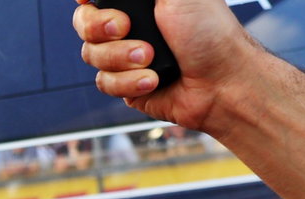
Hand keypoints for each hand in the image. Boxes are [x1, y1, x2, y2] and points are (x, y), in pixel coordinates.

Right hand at [73, 0, 264, 130]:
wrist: (221, 82)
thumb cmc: (210, 32)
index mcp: (142, 1)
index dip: (88, 0)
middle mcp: (130, 25)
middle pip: (83, 23)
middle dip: (101, 28)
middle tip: (126, 27)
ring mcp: (124, 55)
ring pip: (91, 55)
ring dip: (121, 58)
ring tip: (152, 58)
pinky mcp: (124, 84)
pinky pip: (104, 82)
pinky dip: (129, 82)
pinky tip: (154, 79)